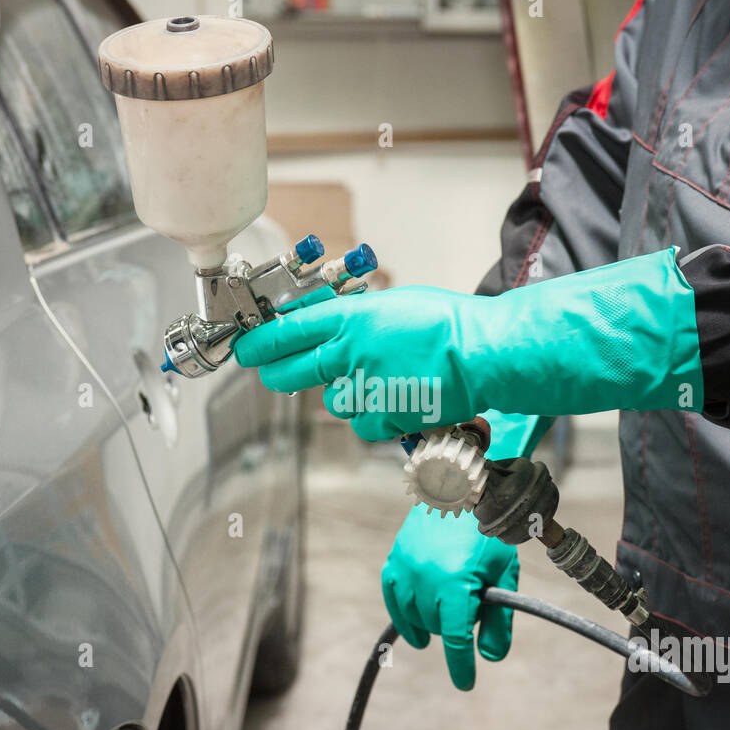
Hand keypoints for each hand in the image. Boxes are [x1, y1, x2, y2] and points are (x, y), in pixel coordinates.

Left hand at [232, 248, 703, 439]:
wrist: (483, 353)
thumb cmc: (448, 323)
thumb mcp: (396, 304)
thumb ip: (359, 316)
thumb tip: (330, 321)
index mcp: (350, 317)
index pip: (287, 330)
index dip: (260, 342)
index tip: (245, 348)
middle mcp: (349, 351)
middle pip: (292, 371)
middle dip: (279, 374)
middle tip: (275, 373)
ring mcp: (364, 387)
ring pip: (335, 402)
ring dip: (350, 396)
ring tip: (383, 382)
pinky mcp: (382, 416)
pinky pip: (364, 425)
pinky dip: (378, 418)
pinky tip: (400, 401)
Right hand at [381, 503, 517, 690]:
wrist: (460, 489)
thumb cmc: (488, 533)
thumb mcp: (503, 574)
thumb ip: (499, 618)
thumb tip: (490, 658)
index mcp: (456, 582)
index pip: (456, 638)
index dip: (461, 666)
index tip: (465, 684)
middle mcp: (425, 578)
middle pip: (438, 628)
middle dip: (455, 629)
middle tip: (473, 612)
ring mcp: (405, 568)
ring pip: (415, 618)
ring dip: (432, 624)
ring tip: (447, 617)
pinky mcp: (394, 560)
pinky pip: (394, 600)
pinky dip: (404, 618)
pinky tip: (417, 631)